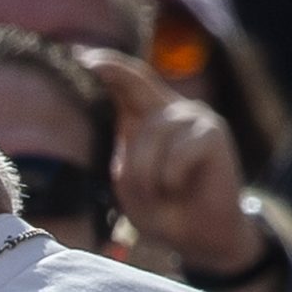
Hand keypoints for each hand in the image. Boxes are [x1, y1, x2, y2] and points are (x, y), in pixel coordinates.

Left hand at [78, 48, 262, 273]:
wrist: (197, 236)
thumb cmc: (160, 207)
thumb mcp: (130, 178)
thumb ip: (124, 148)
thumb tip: (116, 121)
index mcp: (144, 119)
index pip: (125, 83)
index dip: (105, 67)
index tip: (78, 56)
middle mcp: (169, 111)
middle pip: (137, 81)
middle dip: (112, 72)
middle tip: (89, 68)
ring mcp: (192, 118)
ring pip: (149, 136)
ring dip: (145, 174)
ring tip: (158, 194)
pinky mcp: (213, 133)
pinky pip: (177, 152)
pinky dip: (170, 178)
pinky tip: (180, 189)